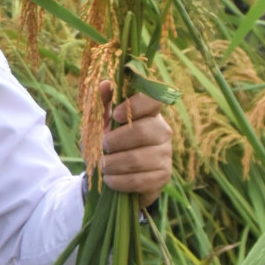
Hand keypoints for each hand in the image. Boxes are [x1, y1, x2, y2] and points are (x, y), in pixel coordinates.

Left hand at [98, 81, 172, 207]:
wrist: (112, 174)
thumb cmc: (108, 141)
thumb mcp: (99, 121)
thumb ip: (100, 101)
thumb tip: (104, 83)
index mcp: (149, 112)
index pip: (153, 100)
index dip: (134, 106)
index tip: (115, 116)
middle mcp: (163, 131)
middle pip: (142, 132)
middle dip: (114, 141)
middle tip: (102, 146)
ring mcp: (166, 155)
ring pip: (138, 159)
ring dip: (113, 164)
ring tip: (102, 165)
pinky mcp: (163, 177)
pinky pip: (139, 180)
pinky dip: (118, 181)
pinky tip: (109, 179)